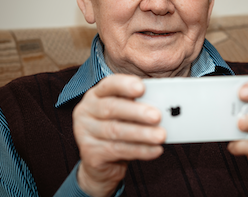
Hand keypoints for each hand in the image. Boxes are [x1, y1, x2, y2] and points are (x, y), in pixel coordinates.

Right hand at [72, 74, 165, 196]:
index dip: (124, 85)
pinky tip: (155, 150)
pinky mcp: (89, 153)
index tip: (142, 87)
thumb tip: (164, 104)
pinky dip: (140, 150)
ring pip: (115, 131)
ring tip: (161, 136)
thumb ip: (138, 105)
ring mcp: (84, 132)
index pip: (109, 84)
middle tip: (157, 116)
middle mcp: (86, 110)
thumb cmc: (119, 129)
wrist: (101, 162)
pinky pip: (118, 150)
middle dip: (136, 112)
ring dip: (142, 133)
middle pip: (111, 108)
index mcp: (96, 94)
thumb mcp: (125, 113)